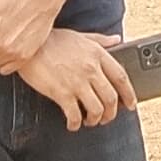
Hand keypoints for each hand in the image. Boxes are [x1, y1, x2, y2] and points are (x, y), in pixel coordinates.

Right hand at [20, 31, 138, 131]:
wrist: (28, 45)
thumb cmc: (51, 39)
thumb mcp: (80, 36)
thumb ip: (100, 40)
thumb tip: (117, 40)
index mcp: (97, 54)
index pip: (121, 77)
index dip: (130, 94)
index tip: (131, 104)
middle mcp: (91, 69)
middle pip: (111, 98)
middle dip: (111, 113)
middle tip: (107, 118)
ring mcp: (77, 82)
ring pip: (97, 109)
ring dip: (96, 120)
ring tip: (90, 121)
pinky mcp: (61, 93)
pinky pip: (75, 115)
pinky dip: (76, 124)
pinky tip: (73, 124)